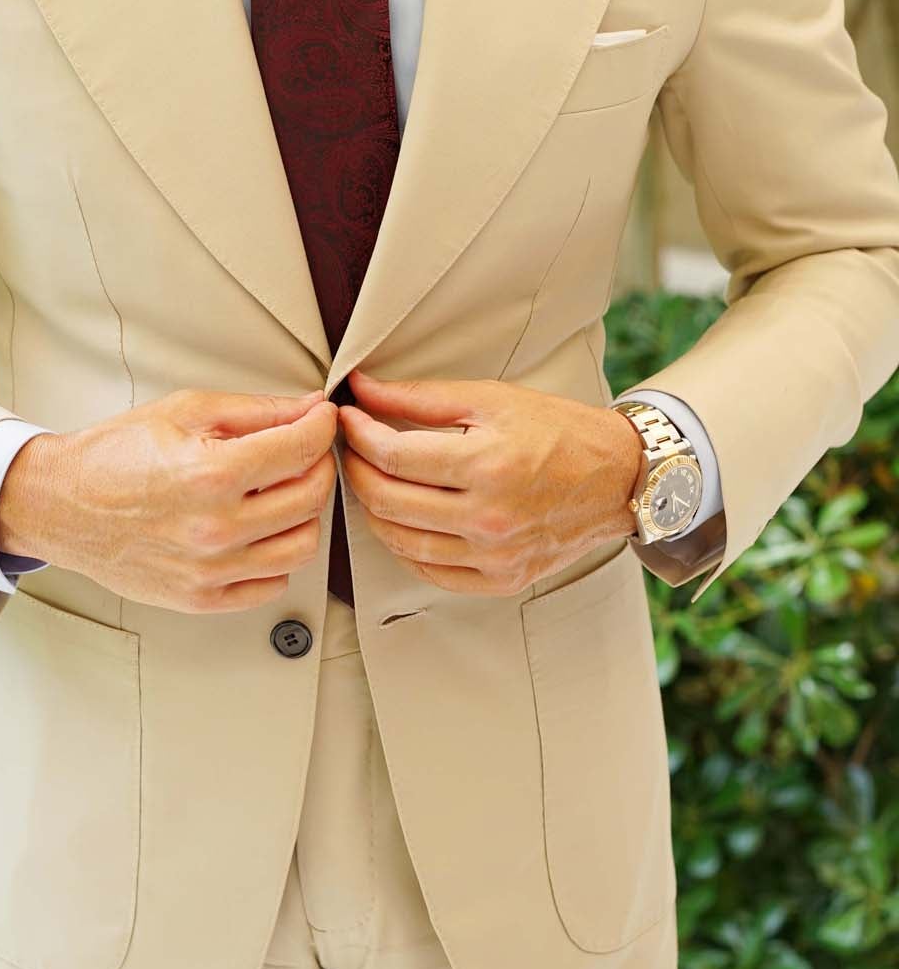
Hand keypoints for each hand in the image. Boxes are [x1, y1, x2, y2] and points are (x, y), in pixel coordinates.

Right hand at [0, 388, 339, 612]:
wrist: (61, 505)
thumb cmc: (114, 456)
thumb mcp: (185, 411)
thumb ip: (255, 411)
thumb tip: (307, 409)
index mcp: (212, 474)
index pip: (302, 449)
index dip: (322, 426)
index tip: (321, 419)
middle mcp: (216, 528)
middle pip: (310, 498)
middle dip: (318, 465)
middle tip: (304, 451)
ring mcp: (210, 569)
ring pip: (302, 546)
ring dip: (304, 515)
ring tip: (281, 493)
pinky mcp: (202, 598)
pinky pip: (272, 583)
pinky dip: (276, 556)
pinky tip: (258, 531)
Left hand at [337, 369, 641, 597]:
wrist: (619, 477)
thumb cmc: (559, 432)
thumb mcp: (492, 399)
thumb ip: (421, 397)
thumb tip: (363, 389)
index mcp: (487, 465)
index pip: (393, 457)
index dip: (358, 436)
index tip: (348, 420)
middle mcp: (489, 517)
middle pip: (387, 501)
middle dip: (357, 470)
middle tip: (352, 449)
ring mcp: (494, 555)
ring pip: (400, 542)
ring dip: (373, 510)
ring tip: (373, 481)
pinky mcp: (501, 579)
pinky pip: (430, 572)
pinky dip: (404, 546)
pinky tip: (403, 519)